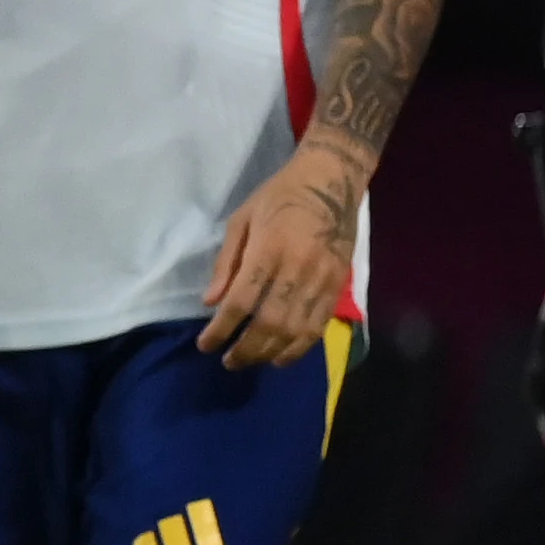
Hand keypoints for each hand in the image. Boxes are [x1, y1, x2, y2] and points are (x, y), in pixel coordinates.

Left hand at [198, 143, 358, 367]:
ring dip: (272, 353)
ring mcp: (323, 279)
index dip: (221, 329)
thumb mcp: (240, 220)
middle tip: (228, 362)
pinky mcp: (339, 284)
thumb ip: (226, 263)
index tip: (205, 345)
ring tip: (251, 362)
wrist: (331, 182)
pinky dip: (301, 346)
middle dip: (246, 349)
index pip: (242, 301)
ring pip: (298, 330)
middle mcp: (298, 269)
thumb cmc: (278, 196)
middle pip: (271, 323)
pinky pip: (320, 324)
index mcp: (269, 250)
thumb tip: (211, 302)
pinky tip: (282, 355)